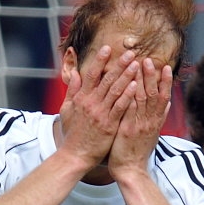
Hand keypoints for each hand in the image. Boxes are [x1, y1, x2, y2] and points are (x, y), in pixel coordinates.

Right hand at [58, 45, 139, 166]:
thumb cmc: (72, 135)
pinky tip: (135, 86)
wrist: (75, 155)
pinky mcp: (109, 125)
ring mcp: (100, 113)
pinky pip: (119, 107)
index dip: (100, 60)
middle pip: (106, 79)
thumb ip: (72, 91)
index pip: (91, 74)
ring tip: (136, 64)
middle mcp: (91, 103)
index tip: (108, 48)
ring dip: (126, 76)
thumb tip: (74, 74)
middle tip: (130, 52)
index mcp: (81, 98)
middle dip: (119, 64)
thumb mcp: (67, 110)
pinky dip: (127, 96)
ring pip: (115, 90)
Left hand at [108, 58, 172, 179]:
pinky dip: (132, 95)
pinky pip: (131, 109)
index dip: (165, 82)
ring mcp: (140, 125)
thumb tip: (168, 103)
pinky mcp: (129, 130)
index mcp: (155, 122)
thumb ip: (159, 118)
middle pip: (154, 94)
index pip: (162, 98)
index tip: (164, 67)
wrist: (131, 171)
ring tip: (141, 64)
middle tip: (150, 59)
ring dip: (143, 80)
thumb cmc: (138, 153)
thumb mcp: (152, 134)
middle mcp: (150, 121)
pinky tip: (131, 83)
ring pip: (144, 98)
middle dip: (152, 76)